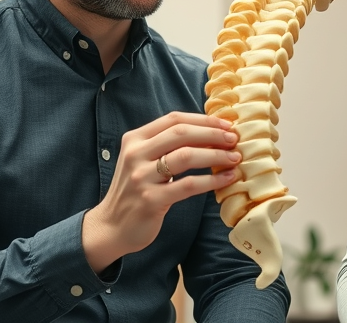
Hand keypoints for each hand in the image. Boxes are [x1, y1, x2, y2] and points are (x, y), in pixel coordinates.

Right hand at [81, 112, 240, 271]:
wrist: (111, 227)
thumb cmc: (135, 191)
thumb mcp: (143, 160)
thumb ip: (166, 145)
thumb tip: (210, 132)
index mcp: (135, 139)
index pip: (174, 119)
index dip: (203, 120)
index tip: (227, 125)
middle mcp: (136, 154)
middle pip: (181, 133)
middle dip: (213, 134)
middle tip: (234, 140)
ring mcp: (141, 177)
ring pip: (186, 156)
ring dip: (215, 155)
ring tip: (234, 158)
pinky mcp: (150, 200)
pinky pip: (188, 185)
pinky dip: (211, 180)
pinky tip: (226, 178)